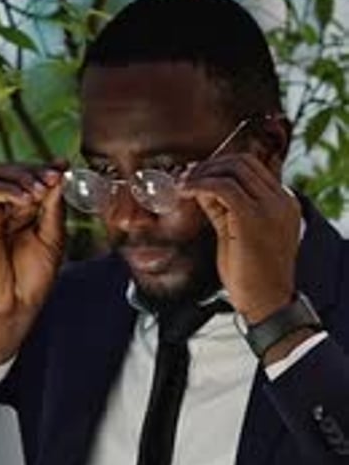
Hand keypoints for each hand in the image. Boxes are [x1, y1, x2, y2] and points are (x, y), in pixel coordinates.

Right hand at [0, 160, 65, 366]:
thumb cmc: (32, 279)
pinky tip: (25, 200)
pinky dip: (8, 189)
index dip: (47, 167)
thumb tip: (58, 177)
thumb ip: (54, 209)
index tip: (64, 164)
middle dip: (36, 169)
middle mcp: (6, 208)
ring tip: (39, 191)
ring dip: (22, 176)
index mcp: (25, 211)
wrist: (13, 307)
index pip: (32, 177)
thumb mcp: (53, 238)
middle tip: (54, 177)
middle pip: (14, 169)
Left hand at [178, 152, 301, 322]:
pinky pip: (222, 187)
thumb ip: (224, 209)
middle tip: (185, 176)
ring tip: (182, 184)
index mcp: (283, 202)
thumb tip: (202, 189)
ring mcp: (269, 207)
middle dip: (209, 165)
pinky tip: (184, 192)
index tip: (196, 174)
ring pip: (232, 169)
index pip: (251, 167)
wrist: (267, 303)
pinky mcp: (252, 217)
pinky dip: (199, 184)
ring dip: (202, 173)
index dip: (220, 166)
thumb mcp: (239, 234)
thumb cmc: (253, 276)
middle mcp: (280, 199)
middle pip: (242, 161)